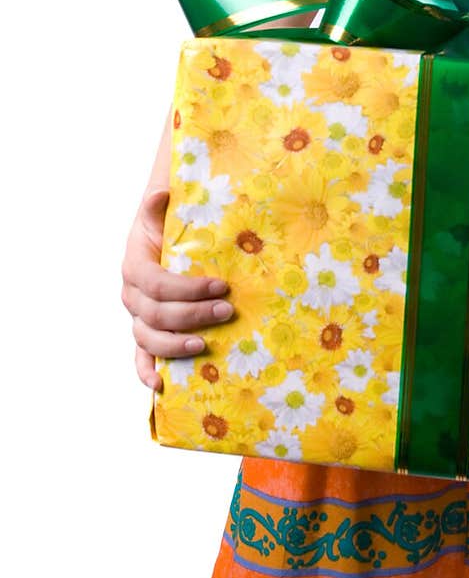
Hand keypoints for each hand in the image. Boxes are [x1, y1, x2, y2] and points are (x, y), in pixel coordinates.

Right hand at [120, 185, 234, 392]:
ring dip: (175, 345)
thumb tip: (160, 193)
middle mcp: (132, 294)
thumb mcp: (164, 213)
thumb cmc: (168, 226)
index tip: (220, 286)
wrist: (160, 237)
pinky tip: (162, 385)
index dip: (187, 289)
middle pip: (156, 313)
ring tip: (204, 345)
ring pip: (147, 338)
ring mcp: (137, 316)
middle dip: (193, 315)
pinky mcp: (145, 332)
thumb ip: (160, 206)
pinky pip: (140, 357)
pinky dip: (147, 371)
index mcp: (136, 265)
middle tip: (228, 312)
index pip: (157, 284)